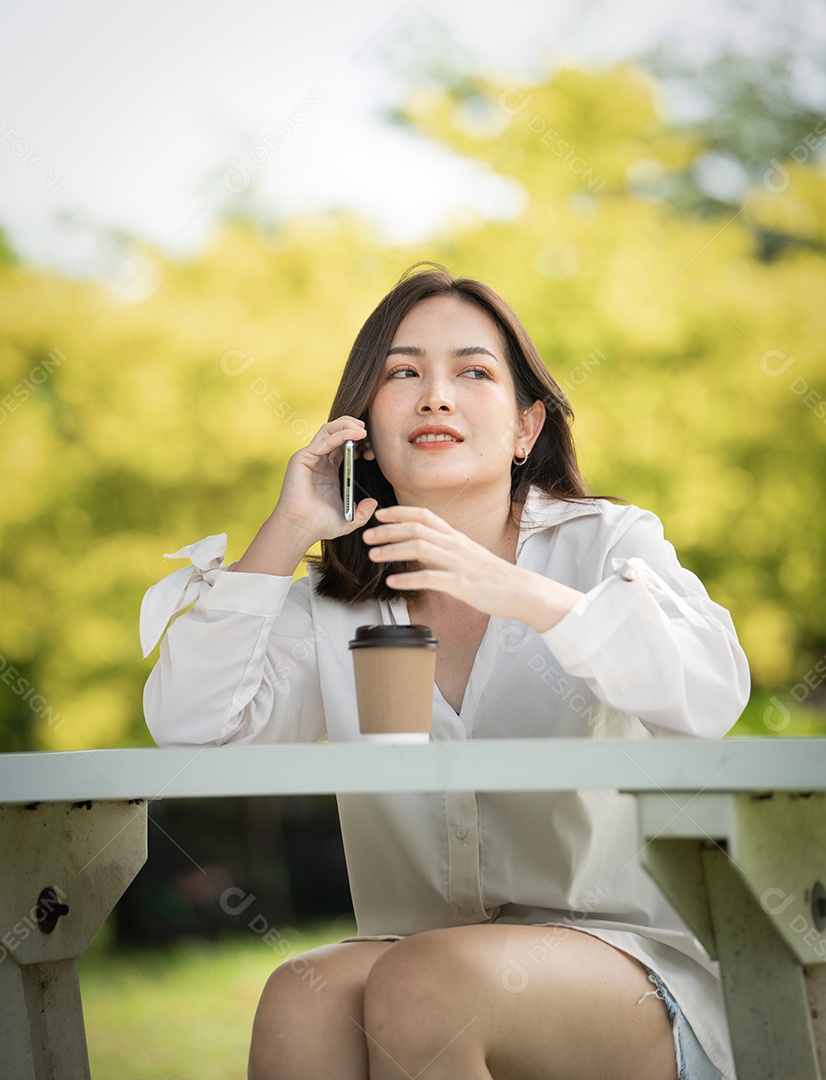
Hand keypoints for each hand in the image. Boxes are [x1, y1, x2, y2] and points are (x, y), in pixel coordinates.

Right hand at [234, 417, 377, 576]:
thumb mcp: (349, 519)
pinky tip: (355, 435)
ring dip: (346, 425)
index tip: (372, 445)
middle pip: (334, 432)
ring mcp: (309, 458)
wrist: (301, 529)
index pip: (343, 446)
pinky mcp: (302, 458)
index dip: (358, 441)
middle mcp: (318, 461)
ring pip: (328, 430)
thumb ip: (362, 512)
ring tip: (362, 429)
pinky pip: (325, 441)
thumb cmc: (320, 525)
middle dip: (351, 426)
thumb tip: (373, 502)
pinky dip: (341, 435)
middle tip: (367, 429)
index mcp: (329, 471)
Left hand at [362, 505, 583, 629]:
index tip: (379, 514)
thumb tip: (423, 544)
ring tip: (373, 556)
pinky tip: (393, 581)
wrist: (519, 590)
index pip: (423, 515)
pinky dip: (407, 578)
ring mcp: (457, 563)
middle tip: (367, 536)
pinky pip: (429, 578)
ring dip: (392, 550)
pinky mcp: (460, 583)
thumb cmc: (492, 575)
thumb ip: (446, 547)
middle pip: (415, 528)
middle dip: (387, 530)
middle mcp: (454, 545)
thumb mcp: (468, 554)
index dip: (399, 512)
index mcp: (455, 537)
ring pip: (419, 548)